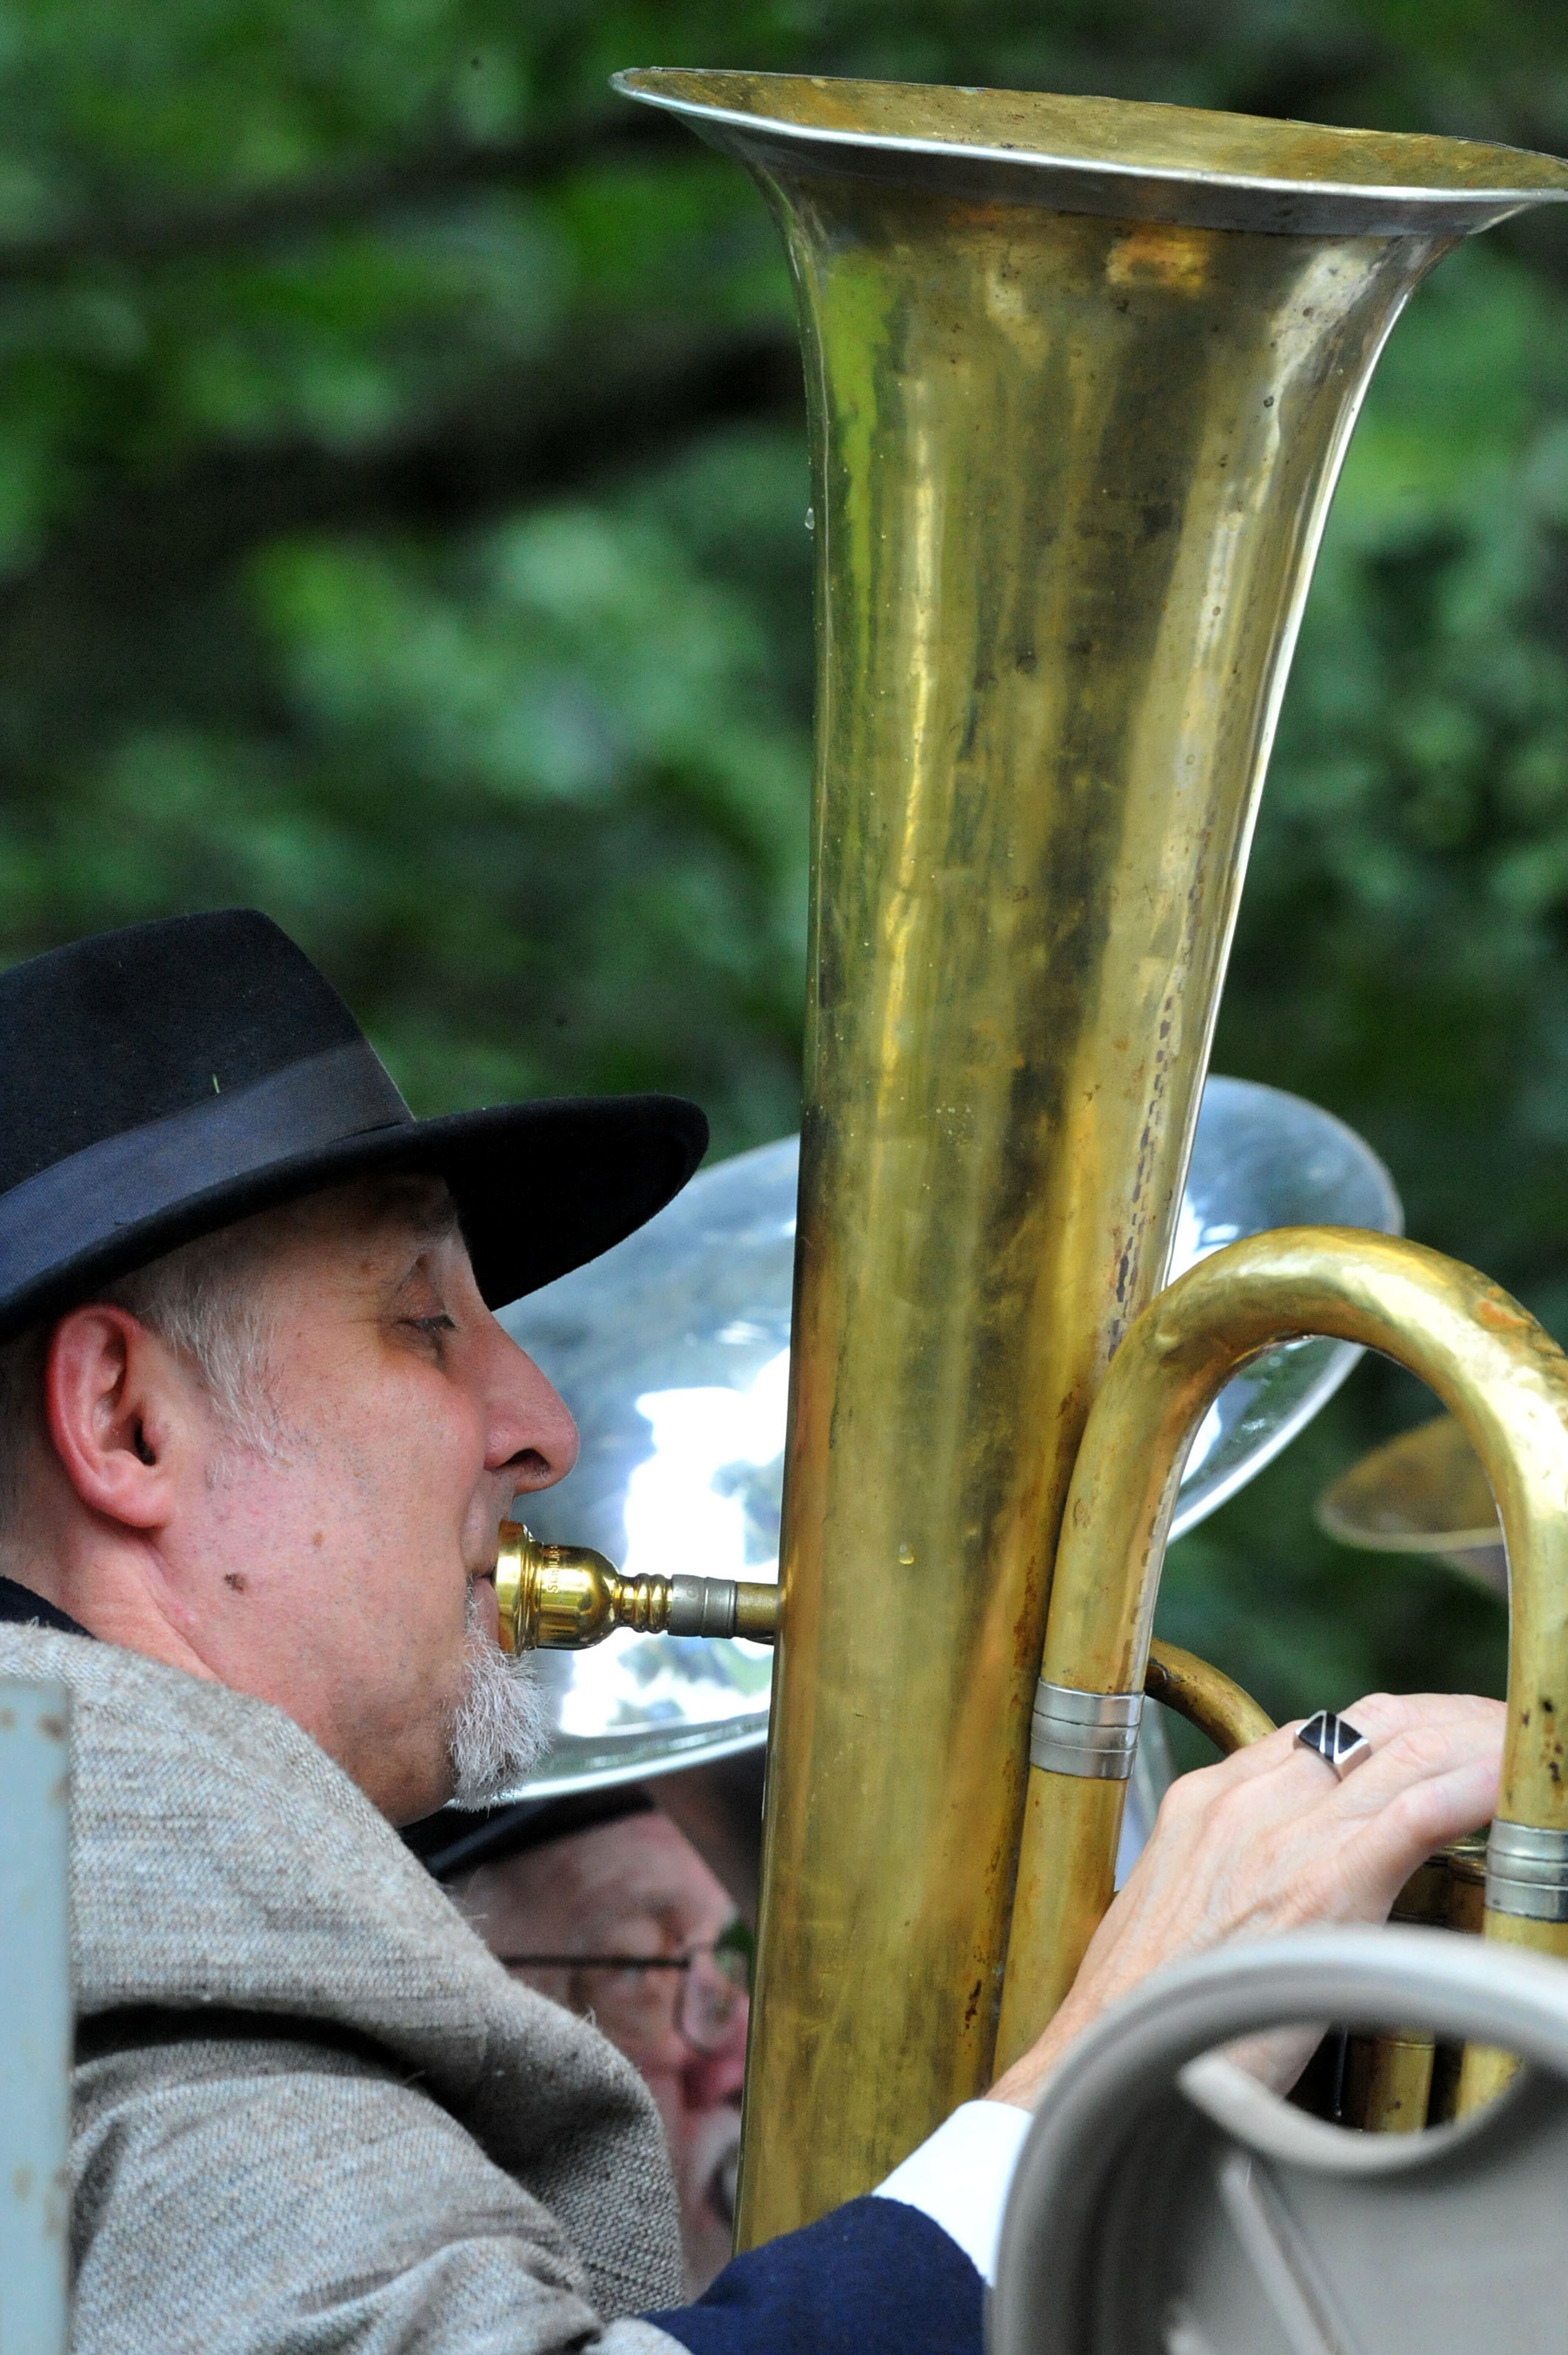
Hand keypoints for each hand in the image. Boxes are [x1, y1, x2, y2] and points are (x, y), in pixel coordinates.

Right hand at [987, 1690, 1503, 2109]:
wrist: (1098, 2064)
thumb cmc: (1143, 2017)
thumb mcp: (1181, 1918)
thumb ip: (1235, 1883)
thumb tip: (1281, 1898)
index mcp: (1207, 1802)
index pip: (1320, 1731)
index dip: (1396, 1727)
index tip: (1442, 1741)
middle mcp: (1242, 1800)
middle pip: (1371, 1723)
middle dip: (1450, 1721)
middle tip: (1500, 1739)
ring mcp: (1279, 1836)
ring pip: (1402, 1751)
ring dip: (1477, 1745)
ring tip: (1520, 1757)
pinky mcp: (1318, 1886)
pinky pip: (1415, 1811)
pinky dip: (1473, 1789)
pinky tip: (1508, 1786)